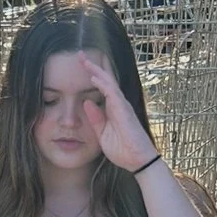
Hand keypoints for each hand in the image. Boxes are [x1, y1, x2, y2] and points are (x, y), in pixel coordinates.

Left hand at [79, 55, 157, 172]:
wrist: (137, 161)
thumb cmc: (123, 150)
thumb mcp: (102, 134)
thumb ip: (95, 119)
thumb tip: (86, 102)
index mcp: (112, 109)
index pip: (101, 87)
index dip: (92, 75)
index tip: (81, 65)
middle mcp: (118, 104)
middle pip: (105, 80)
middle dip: (92, 67)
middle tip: (79, 54)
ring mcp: (122, 106)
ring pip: (108, 83)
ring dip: (96, 71)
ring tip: (84, 60)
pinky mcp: (124, 111)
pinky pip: (112, 94)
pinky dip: (103, 84)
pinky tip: (93, 77)